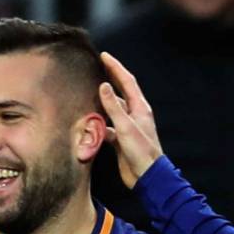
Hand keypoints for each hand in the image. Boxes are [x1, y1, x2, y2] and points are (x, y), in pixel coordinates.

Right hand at [98, 52, 162, 188]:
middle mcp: (134, 115)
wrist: (147, 177)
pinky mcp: (121, 140)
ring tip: (86, 92)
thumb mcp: (126, 127)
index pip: (127, 81)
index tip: (104, 55)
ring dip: (101, 102)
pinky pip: (107, 127)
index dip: (115, 67)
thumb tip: (103, 85)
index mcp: (140, 108)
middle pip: (120, 92)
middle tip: (96, 66)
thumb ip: (113, 107)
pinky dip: (98, 123)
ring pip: (112, 110)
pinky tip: (88, 122)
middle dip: (109, 78)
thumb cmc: (141, 152)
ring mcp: (127, 127)